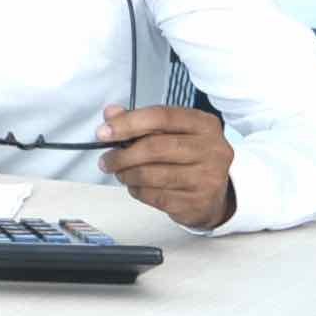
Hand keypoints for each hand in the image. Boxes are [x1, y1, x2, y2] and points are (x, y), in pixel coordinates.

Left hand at [97, 104, 236, 229]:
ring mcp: (209, 177)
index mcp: (204, 124)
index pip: (161, 116)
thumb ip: (139, 121)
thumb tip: (110, 112)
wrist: (213, 196)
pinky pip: (155, 196)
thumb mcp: (169, 133)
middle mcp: (213, 149)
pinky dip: (137, 191)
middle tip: (105, 160)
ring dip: (126, 174)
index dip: (127, 123)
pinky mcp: (198, 202)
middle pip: (154, 147)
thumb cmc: (186, 158)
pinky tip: (136, 186)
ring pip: (151, 174)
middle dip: (122, 155)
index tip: (103, 132)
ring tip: (120, 173)